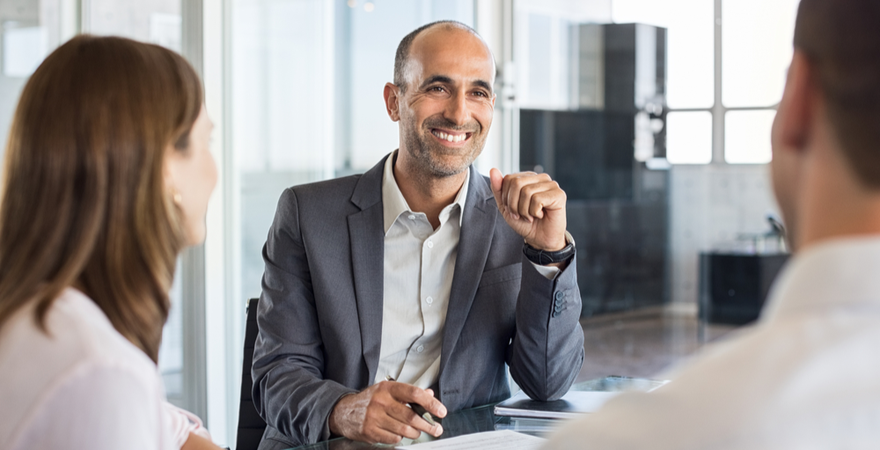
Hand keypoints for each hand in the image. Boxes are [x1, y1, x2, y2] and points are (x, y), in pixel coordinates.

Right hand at [328, 381, 446, 443]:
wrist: (344, 411)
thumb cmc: (370, 400)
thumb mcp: (388, 391)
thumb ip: (409, 393)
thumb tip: (429, 394)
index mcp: (387, 388)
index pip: (414, 394)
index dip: (430, 403)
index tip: (441, 411)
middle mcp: (381, 401)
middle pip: (410, 416)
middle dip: (427, 425)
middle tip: (436, 429)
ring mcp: (374, 417)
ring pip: (404, 430)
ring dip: (415, 433)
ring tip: (417, 432)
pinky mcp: (370, 431)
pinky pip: (394, 438)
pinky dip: (400, 437)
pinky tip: (399, 433)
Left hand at [490, 169, 566, 250]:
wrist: (540, 239)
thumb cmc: (524, 223)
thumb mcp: (505, 207)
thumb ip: (498, 189)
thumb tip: (493, 170)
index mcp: (528, 178)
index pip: (509, 179)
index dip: (507, 198)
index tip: (514, 210)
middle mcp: (541, 178)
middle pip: (517, 183)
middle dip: (514, 204)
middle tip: (521, 215)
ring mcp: (551, 184)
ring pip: (527, 192)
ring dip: (524, 210)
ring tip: (531, 216)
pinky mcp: (559, 194)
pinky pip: (538, 199)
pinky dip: (535, 212)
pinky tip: (541, 215)